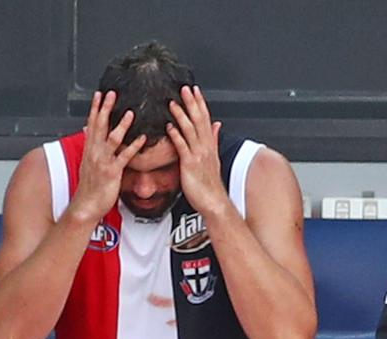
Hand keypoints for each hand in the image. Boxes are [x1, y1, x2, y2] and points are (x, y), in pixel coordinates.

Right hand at [66, 91, 146, 223]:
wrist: (85, 206)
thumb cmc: (89, 187)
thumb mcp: (86, 163)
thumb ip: (89, 146)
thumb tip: (87, 131)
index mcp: (89, 150)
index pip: (91, 124)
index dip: (95, 108)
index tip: (99, 94)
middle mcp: (94, 153)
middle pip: (100, 126)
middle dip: (106, 109)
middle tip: (112, 93)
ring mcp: (103, 162)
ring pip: (112, 139)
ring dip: (121, 125)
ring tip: (130, 112)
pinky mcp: (112, 173)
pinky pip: (124, 157)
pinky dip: (134, 147)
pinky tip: (142, 138)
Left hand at [166, 86, 229, 216]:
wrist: (214, 202)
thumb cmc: (210, 184)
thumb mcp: (213, 158)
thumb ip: (213, 139)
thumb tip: (216, 125)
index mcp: (210, 145)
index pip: (205, 118)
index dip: (200, 103)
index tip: (194, 90)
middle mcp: (205, 147)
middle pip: (199, 120)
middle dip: (192, 103)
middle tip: (184, 88)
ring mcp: (198, 155)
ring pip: (191, 130)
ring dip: (182, 115)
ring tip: (173, 103)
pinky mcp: (190, 164)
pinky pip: (183, 147)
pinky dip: (176, 136)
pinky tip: (169, 127)